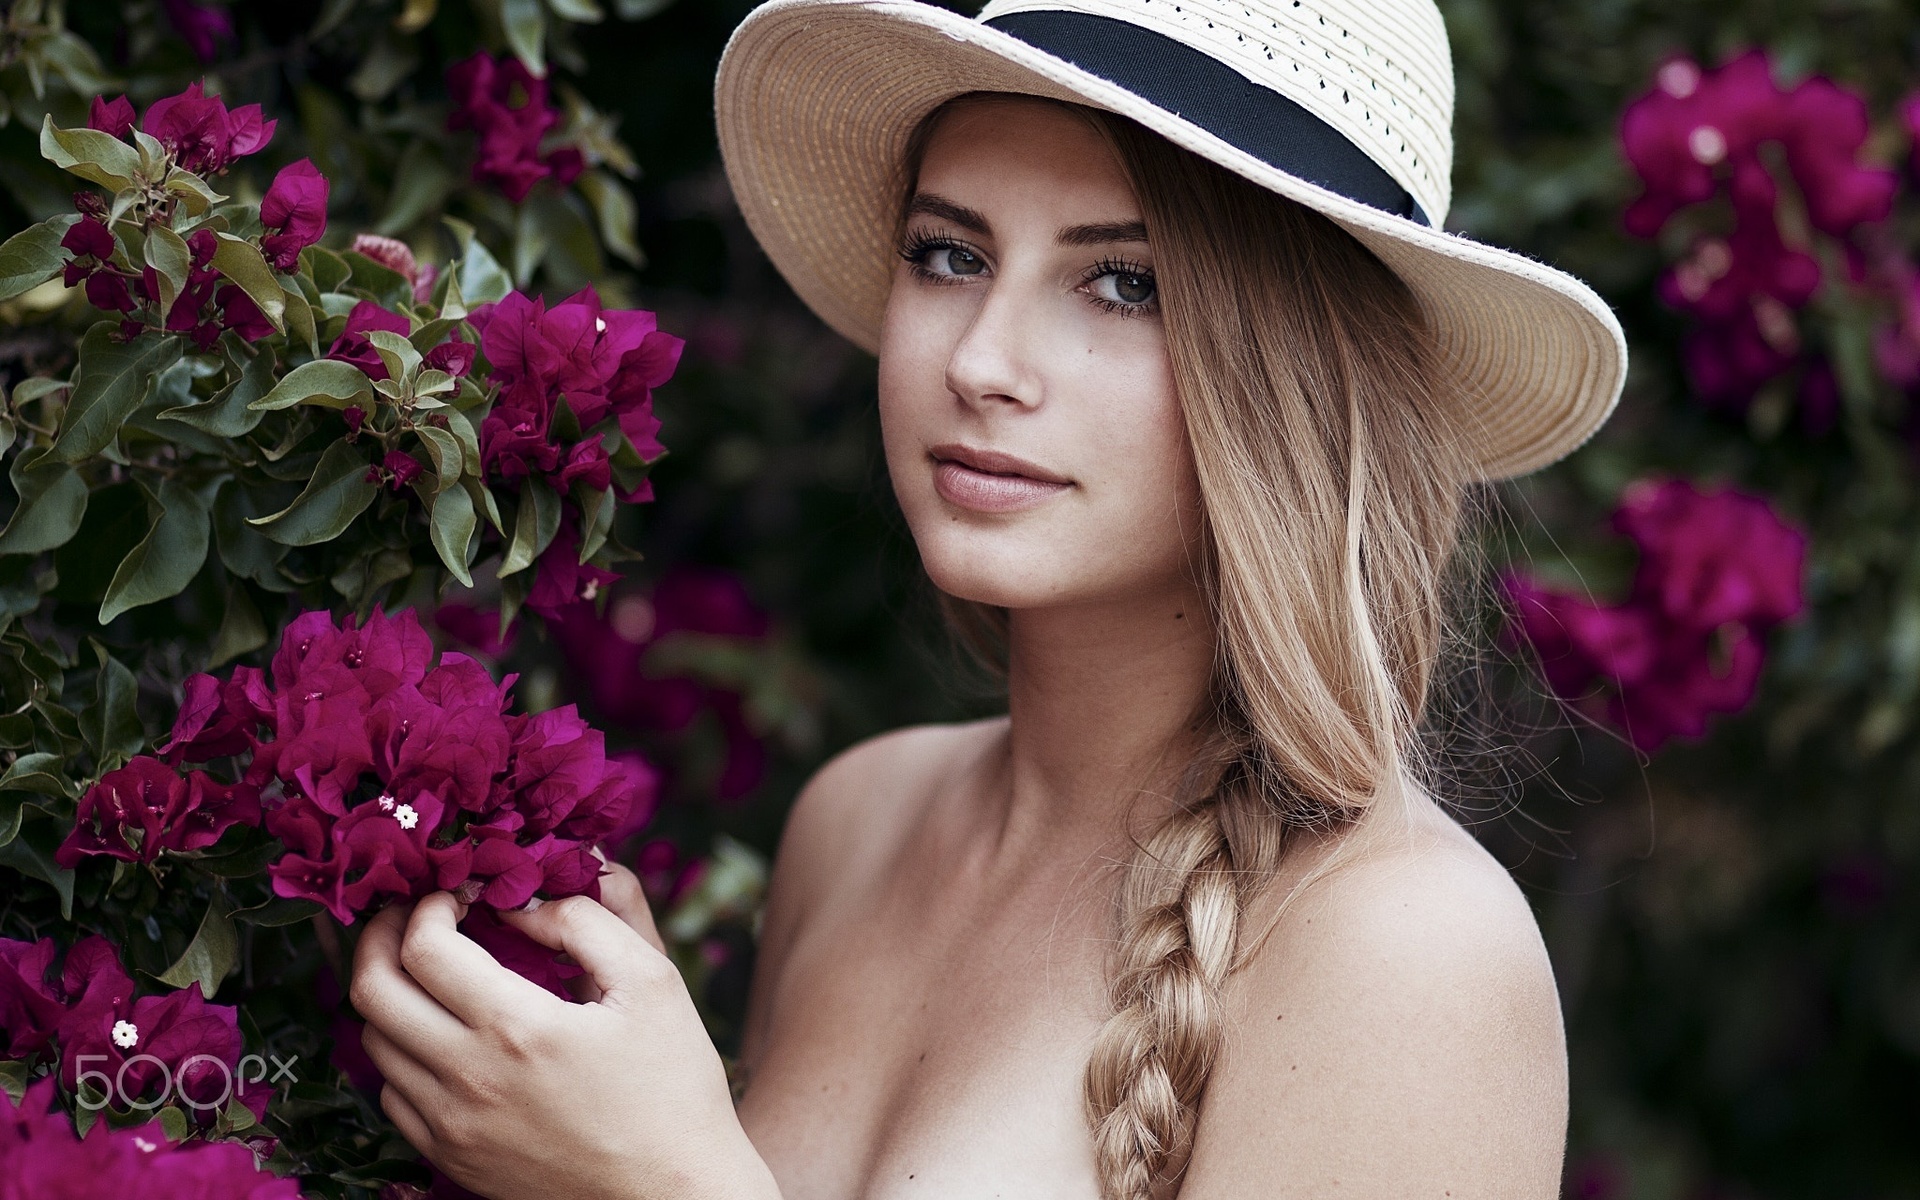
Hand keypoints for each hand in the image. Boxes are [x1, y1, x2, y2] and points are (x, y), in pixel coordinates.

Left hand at [350, 888, 775, 1199]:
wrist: (674, 1196)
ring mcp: (451, 1126)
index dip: (427, 904)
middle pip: (372, 990)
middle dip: (382, 936)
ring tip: (428, 969)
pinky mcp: (452, 1158)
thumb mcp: (652, 982)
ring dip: (391, 992)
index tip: (455, 892)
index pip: (423, 946)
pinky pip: (393, 1094)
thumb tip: (527, 898)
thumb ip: (588, 921)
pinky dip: (403, 1051)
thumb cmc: (673, 1087)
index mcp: (517, 1028)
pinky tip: (443, 1034)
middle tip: (412, 915)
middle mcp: (468, 1079)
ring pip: (373, 1042)